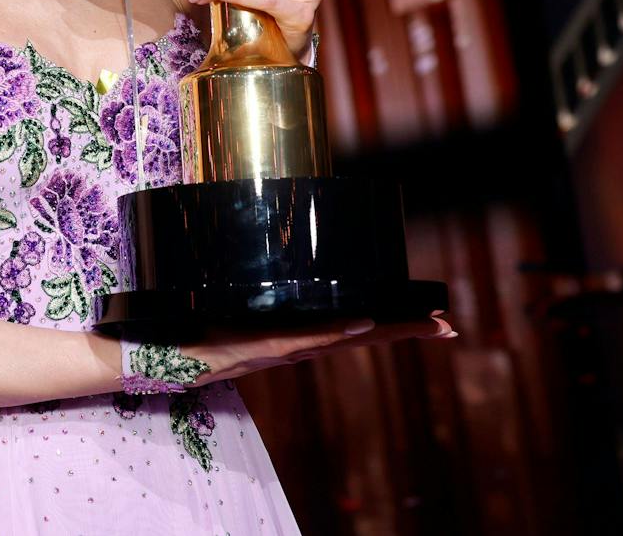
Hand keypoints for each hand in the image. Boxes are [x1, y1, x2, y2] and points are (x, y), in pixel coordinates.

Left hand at [195, 313, 454, 384]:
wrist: (175, 356)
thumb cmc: (207, 332)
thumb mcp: (248, 310)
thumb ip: (271, 297)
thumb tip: (286, 266)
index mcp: (304, 335)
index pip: (361, 326)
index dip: (398, 322)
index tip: (435, 319)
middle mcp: (304, 344)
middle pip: (367, 333)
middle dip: (407, 328)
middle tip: (447, 325)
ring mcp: (289, 346)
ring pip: (347, 337)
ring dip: (385, 329)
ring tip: (422, 324)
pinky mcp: (267, 345)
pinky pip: (308, 339)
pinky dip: (336, 333)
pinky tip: (363, 324)